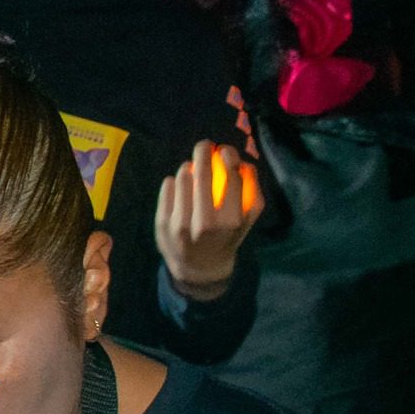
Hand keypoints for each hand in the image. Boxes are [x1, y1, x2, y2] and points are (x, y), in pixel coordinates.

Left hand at [156, 141, 262, 299]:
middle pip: (202, 174)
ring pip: (182, 177)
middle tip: (204, 145)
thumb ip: (252, 192)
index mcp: (231, 222)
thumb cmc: (226, 238)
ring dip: (187, 168)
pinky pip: (167, 187)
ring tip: (191, 169)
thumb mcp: (247, 222)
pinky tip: (178, 184)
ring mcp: (180, 223)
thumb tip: (244, 162)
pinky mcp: (162, 222)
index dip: (229, 158)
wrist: (198, 268)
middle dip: (203, 152)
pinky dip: (173, 181)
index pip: (232, 180)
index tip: (225, 150)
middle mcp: (204, 223)